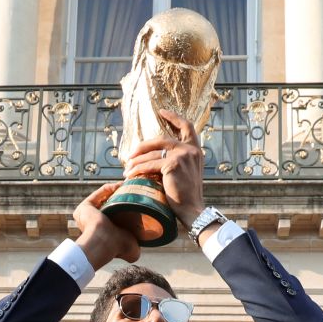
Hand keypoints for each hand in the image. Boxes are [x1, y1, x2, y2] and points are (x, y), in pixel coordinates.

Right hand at [73, 181, 139, 268]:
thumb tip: (141, 248)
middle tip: (132, 192)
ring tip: (127, 186)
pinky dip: (108, 189)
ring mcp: (88, 216)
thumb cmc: (119, 248)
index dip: (127, 211)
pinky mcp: (84, 208)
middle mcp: (95, 225)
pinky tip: (119, 186)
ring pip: (103, 200)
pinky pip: (98, 195)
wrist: (105, 242)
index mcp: (106, 234)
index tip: (137, 204)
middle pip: (109, 207)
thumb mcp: (133, 251)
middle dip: (120, 199)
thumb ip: (138, 248)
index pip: (116, 220)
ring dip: (114, 192)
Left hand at [123, 110, 205, 228]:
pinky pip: (149, 164)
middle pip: (161, 139)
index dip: (173, 117)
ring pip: (152, 153)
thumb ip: (176, 161)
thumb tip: (153, 157)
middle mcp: (191, 149)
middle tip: (131, 153)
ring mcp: (182, 155)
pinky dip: (137, 170)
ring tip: (127, 169)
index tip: (161, 111)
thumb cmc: (186, 196)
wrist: (193, 210)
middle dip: (143, 146)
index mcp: (196, 150)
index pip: (186, 126)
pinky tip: (130, 175)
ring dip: (136, 161)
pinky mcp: (173, 164)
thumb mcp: (185, 173)